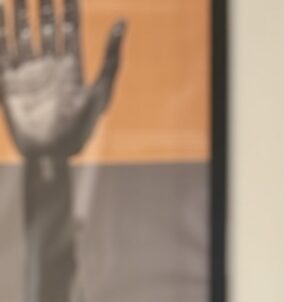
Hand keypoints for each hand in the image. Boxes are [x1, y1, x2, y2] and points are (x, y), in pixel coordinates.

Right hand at [0, 0, 124, 159]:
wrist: (51, 154)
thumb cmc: (80, 130)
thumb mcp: (100, 93)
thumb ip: (111, 59)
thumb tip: (122, 22)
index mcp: (72, 68)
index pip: (70, 29)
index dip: (69, 8)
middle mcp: (50, 67)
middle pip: (46, 27)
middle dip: (44, 5)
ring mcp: (29, 73)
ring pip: (23, 33)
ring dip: (21, 12)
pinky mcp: (9, 81)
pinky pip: (3, 49)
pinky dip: (0, 30)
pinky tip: (0, 10)